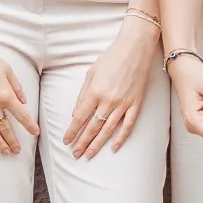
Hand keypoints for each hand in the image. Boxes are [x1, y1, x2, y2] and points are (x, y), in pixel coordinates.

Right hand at [0, 28, 39, 153]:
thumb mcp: (6, 69)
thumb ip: (16, 87)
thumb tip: (23, 101)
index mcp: (5, 94)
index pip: (22, 115)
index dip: (29, 125)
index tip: (35, 133)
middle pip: (6, 128)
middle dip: (13, 141)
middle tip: (18, 151)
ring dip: (0, 144)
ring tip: (6, 153)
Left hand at [64, 15, 158, 159]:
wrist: (136, 47)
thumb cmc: (112, 57)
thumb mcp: (91, 72)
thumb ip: (82, 94)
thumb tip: (75, 113)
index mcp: (95, 92)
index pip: (79, 118)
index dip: (72, 132)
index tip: (65, 141)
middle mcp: (108, 100)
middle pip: (92, 127)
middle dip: (82, 142)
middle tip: (75, 154)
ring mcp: (124, 103)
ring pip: (108, 129)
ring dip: (97, 144)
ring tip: (89, 155)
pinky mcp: (136, 103)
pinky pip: (128, 124)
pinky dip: (121, 138)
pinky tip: (114, 147)